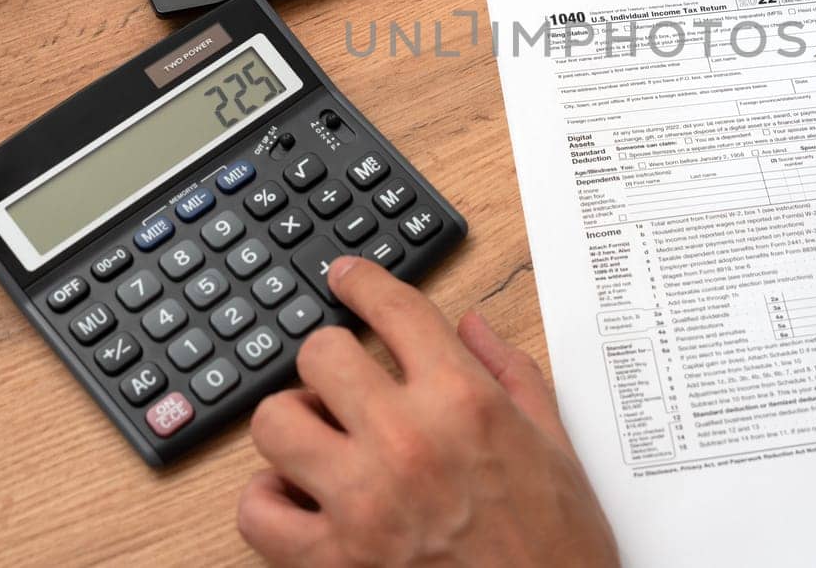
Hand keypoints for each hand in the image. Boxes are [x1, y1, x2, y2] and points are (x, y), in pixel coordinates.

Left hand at [238, 257, 619, 567]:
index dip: (362, 281)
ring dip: (295, 423)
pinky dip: (268, 501)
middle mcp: (407, 441)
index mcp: (465, 403)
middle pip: (322, 354)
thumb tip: (471, 326)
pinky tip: (299, 498)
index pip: (395, 310)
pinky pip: (257, 511)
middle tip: (344, 380)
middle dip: (331, 359)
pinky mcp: (333, 561)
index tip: (346, 277)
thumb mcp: (555, 443)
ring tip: (321, 437)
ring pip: (275, 421)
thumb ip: (510, 372)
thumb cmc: (558, 545)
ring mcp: (362, 502)